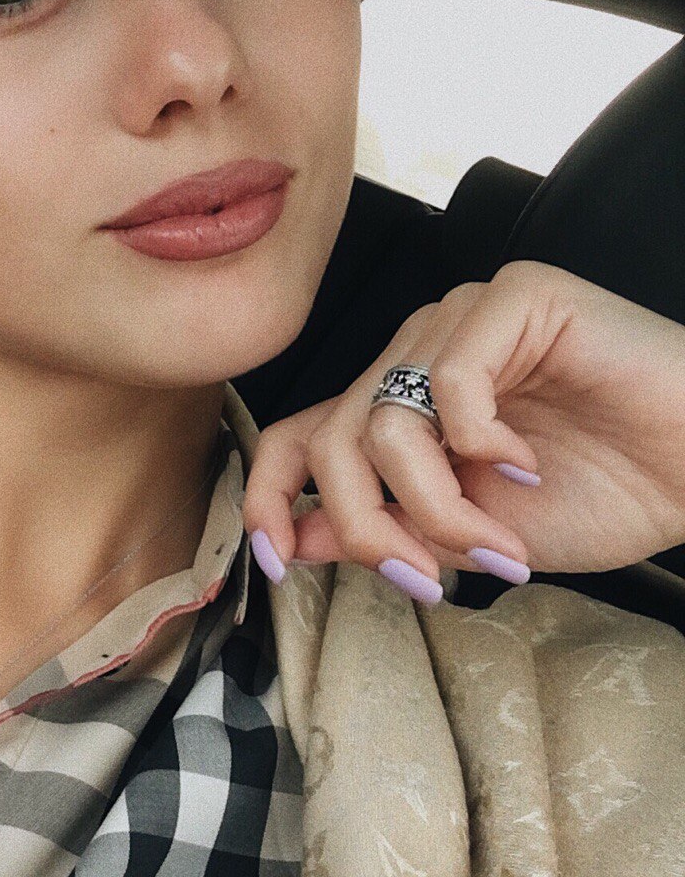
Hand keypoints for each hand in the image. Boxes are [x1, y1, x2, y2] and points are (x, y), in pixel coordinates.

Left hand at [242, 260, 684, 596]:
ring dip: (437, 507)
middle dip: (371, 530)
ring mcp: (464, 318)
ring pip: (384, 422)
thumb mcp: (472, 538)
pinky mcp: (517, 297)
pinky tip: (529, 465)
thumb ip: (385, 530)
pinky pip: (450, 380)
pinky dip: (482, 445)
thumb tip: (292, 541)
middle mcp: (420, 351)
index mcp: (402, 400)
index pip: (301, 435)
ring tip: (500, 544)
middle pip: (335, 442)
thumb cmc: (608, 494)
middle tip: (432, 579)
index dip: (269, 498)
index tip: (275, 566)